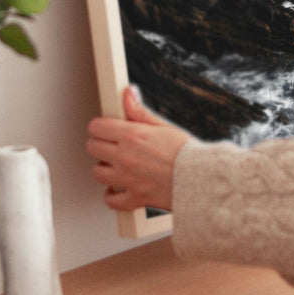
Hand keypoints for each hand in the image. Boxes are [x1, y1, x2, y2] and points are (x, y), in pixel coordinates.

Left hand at [86, 85, 190, 212]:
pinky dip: (112, 195)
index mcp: (132, 136)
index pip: (97, 127)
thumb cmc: (186, 153)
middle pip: (92, 148)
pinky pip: (110, 200)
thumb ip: (139, 112)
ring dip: (105, 169)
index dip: (100, 126)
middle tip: (112, 145)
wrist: (201, 179)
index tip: (106, 128)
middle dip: (100, 145)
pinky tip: (118, 188)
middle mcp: (125, 157)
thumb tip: (128, 94)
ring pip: (97, 173)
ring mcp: (127, 179)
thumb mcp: (162, 126)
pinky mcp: (134, 198)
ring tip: (117, 165)